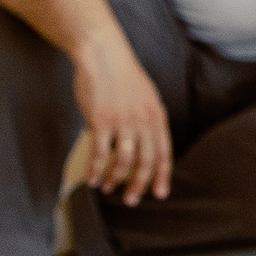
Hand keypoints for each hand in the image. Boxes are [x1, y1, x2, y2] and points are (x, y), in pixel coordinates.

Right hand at [74, 32, 171, 204]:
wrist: (103, 55)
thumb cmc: (122, 76)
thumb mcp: (146, 97)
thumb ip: (148, 121)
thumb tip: (144, 145)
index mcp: (157, 116)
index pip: (164, 153)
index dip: (162, 176)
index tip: (159, 194)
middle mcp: (143, 121)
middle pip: (145, 162)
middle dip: (138, 185)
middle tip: (131, 200)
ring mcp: (122, 122)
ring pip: (122, 162)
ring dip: (114, 179)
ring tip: (106, 187)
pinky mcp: (101, 121)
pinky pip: (99, 153)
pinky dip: (95, 170)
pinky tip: (90, 179)